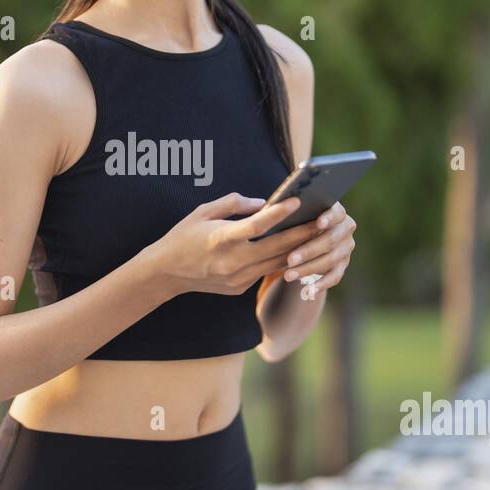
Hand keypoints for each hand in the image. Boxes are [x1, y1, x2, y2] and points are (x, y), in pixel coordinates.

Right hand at [150, 192, 317, 297]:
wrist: (166, 273)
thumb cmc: (184, 235)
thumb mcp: (203, 211)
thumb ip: (235, 204)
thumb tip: (264, 202)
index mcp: (220, 239)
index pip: (256, 226)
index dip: (278, 214)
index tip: (297, 201)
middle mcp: (231, 261)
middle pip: (276, 247)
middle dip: (302, 234)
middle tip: (323, 220)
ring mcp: (237, 278)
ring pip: (277, 263)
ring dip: (298, 250)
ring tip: (316, 234)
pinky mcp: (240, 288)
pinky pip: (266, 272)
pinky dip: (281, 260)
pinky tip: (296, 249)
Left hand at [276, 200, 354, 299]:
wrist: (302, 239)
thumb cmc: (293, 221)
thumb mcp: (292, 215)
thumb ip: (289, 211)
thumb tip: (272, 211)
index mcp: (336, 211)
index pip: (337, 212)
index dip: (329, 218)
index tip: (318, 224)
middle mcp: (345, 229)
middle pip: (330, 240)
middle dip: (309, 250)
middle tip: (289, 260)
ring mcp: (345, 248)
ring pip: (330, 260)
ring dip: (308, 269)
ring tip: (288, 275)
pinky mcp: (342, 265)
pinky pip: (334, 277)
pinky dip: (321, 284)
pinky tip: (307, 291)